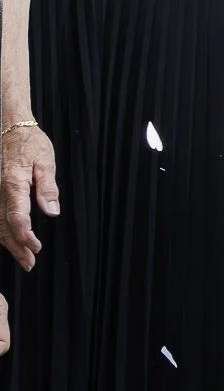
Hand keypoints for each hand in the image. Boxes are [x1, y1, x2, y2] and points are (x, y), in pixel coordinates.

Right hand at [0, 120, 56, 271]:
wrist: (10, 128)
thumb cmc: (30, 143)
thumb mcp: (46, 161)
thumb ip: (47, 187)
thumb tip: (51, 211)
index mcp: (13, 183)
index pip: (17, 216)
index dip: (25, 236)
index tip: (36, 247)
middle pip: (4, 225)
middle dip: (17, 247)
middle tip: (30, 262)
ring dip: (8, 243)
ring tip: (23, 258)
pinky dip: (1, 231)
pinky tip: (9, 241)